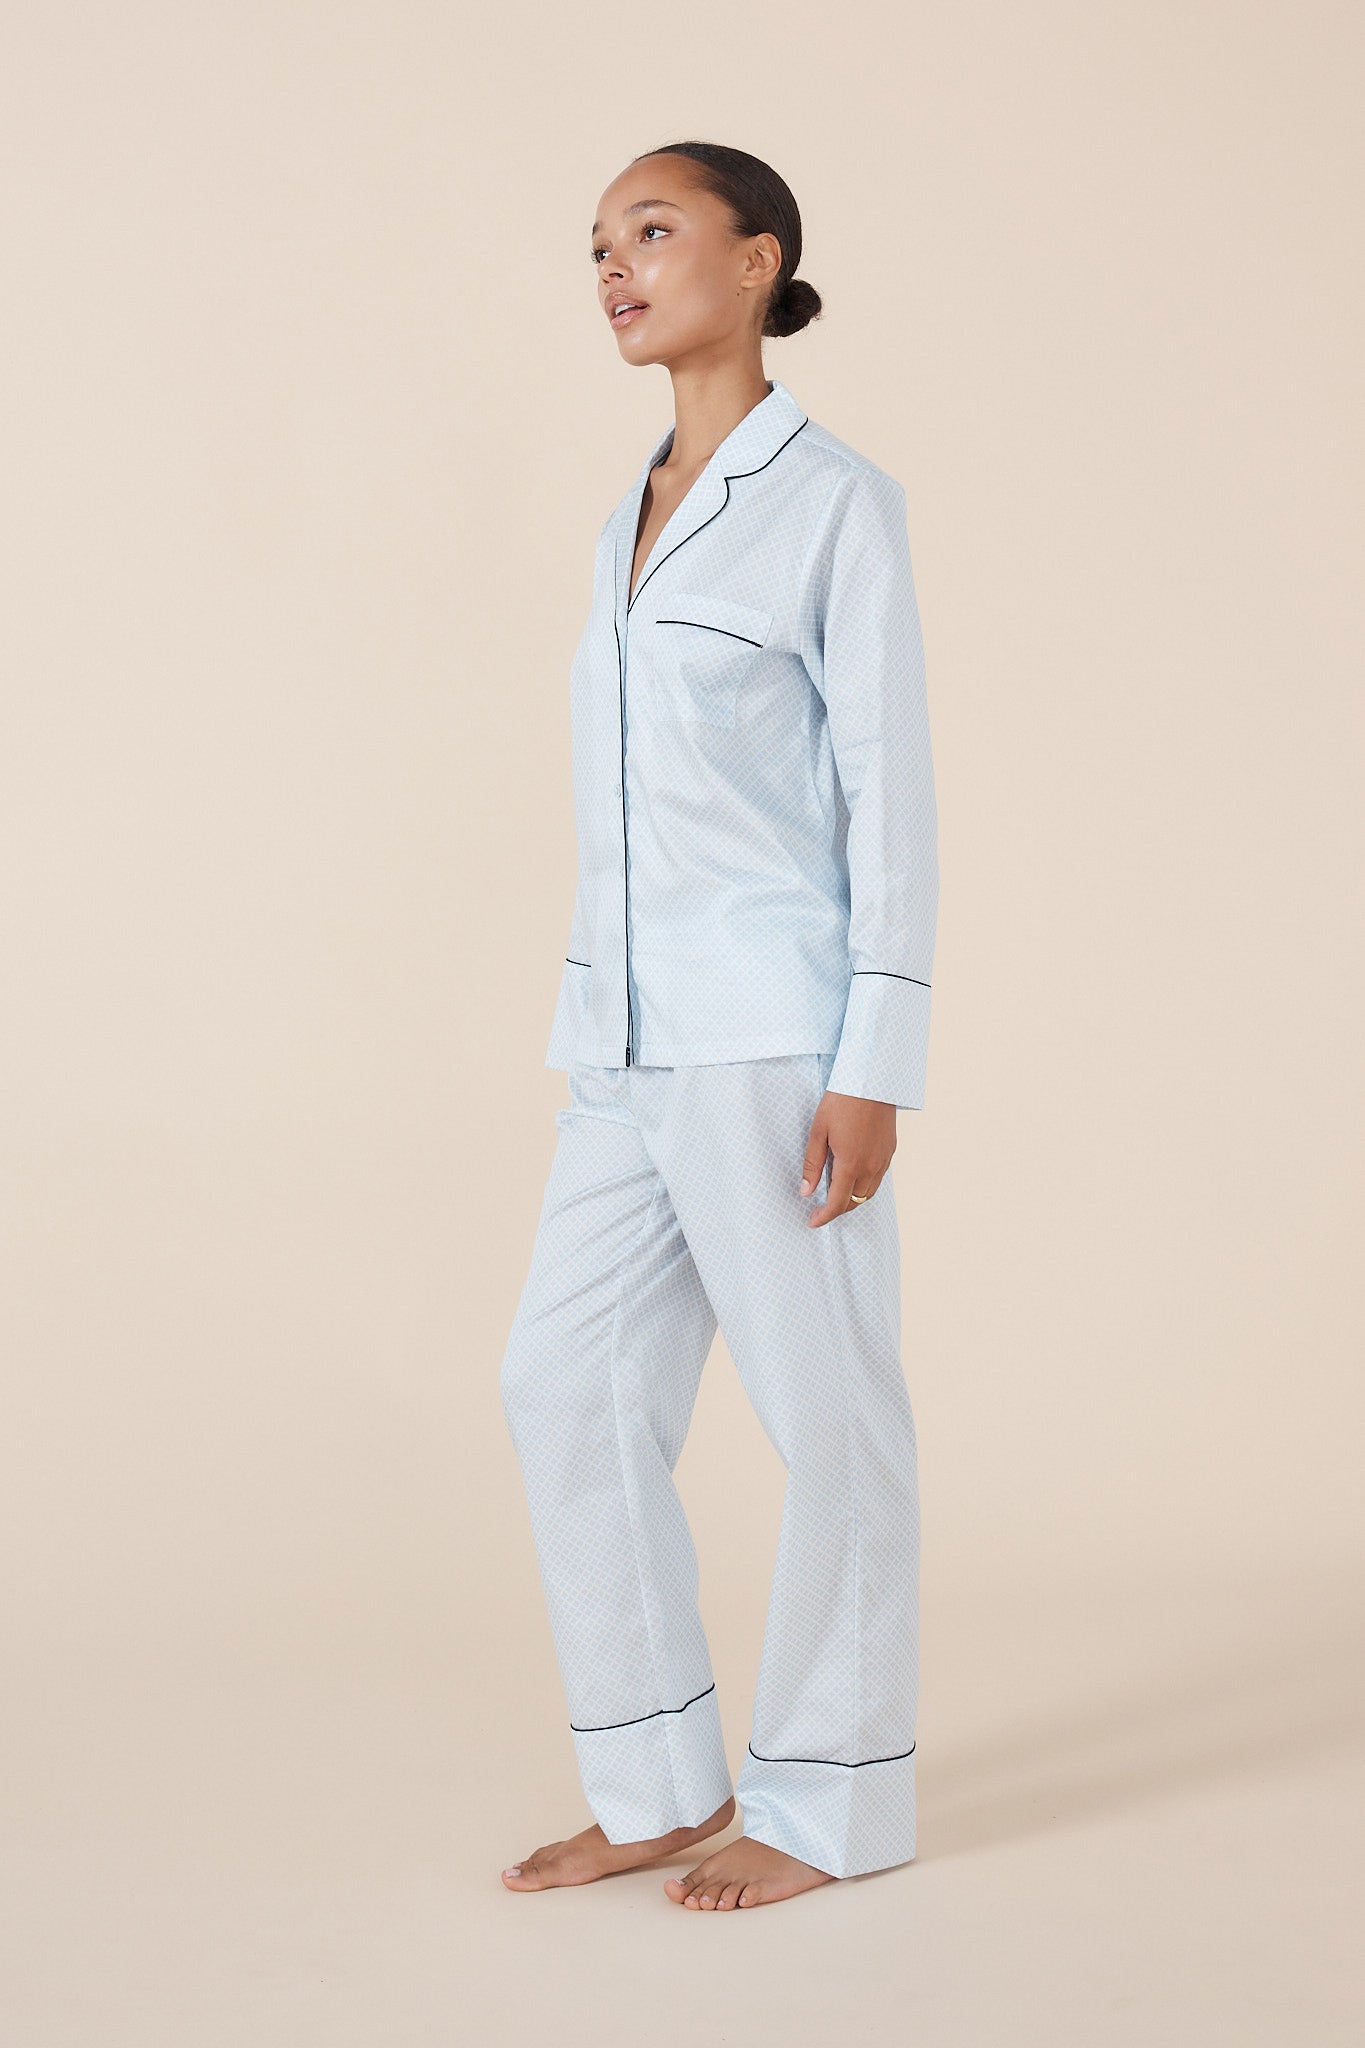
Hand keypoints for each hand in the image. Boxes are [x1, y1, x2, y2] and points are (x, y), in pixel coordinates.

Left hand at [799, 1090, 896, 1226]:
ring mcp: (883, 1159)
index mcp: (851, 1164)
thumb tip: (806, 1191)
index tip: (813, 1221)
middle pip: (854, 1202)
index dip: (824, 1216)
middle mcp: (871, 1166)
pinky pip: (878, 1178)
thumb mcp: (818, 1132)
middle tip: (820, 1206)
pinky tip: (853, 1175)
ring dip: (852, 1198)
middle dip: (837, 1209)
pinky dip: (864, 1185)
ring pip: (868, 1192)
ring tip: (835, 1191)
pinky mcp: (890, 1151)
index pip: (838, 1203)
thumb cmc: (842, 1102)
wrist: (871, 1081)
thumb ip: (812, 1165)